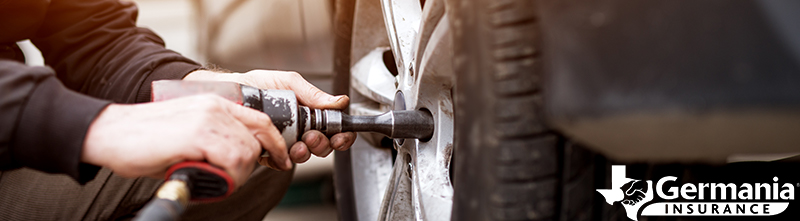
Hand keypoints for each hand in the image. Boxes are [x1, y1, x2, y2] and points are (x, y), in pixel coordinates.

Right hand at [81, 94, 287, 187]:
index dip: (274, 143)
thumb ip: (216, 139)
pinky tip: (205, 176)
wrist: (110, 133)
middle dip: (250, 165)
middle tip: (230, 178)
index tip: (280, 160)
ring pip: (246, 152)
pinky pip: (231, 159)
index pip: (261, 120)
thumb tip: (238, 159)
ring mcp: (207, 118)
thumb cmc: (144, 140)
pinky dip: (225, 176)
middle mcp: (215, 106)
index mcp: (215, 103)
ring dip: (235, 173)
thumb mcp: (188, 133)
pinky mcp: (197, 133)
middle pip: (256, 140)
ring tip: (211, 178)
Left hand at [184, 70, 356, 167]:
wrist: (227, 93)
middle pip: (324, 146)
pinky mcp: (269, 152)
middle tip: (312, 136)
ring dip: (305, 153)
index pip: (334, 127)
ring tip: (297, 144)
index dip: (342, 134)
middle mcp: (300, 129)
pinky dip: (283, 160)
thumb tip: (339, 101)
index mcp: (309, 113)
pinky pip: (281, 163)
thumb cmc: (256, 86)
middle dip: (322, 144)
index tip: (340, 135)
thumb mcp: (287, 82)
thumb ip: (312, 93)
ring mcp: (285, 142)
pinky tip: (280, 151)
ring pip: (305, 156)